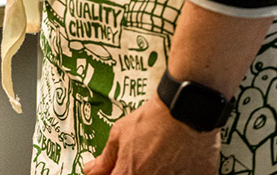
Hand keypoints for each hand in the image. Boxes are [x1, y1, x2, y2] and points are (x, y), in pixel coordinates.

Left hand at [84, 97, 218, 174]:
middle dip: (135, 170)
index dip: (111, 174)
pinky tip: (178, 157)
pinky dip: (177, 169)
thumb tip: (91, 170)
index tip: (115, 168)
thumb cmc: (153, 120)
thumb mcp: (119, 134)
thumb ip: (105, 158)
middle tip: (141, 157)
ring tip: (161, 154)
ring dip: (157, 169)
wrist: (185, 109)